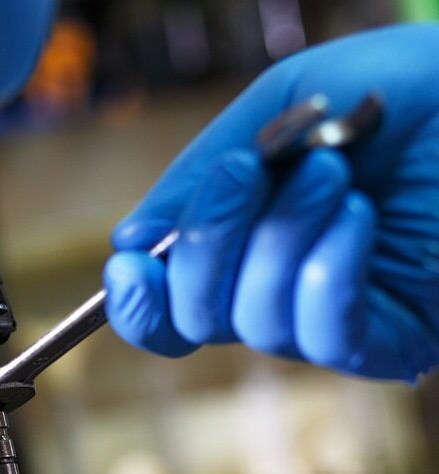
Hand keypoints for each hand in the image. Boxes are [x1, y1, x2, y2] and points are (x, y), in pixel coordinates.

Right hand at [104, 24, 438, 381]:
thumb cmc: (386, 92)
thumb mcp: (273, 111)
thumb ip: (196, 174)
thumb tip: (128, 243)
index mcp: (236, 250)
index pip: (166, 308)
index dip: (137, 298)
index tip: (131, 258)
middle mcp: (272, 293)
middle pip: (194, 318)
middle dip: (208, 242)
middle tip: (248, 169)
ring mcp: (328, 318)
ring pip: (256, 322)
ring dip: (280, 240)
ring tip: (328, 170)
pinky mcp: (389, 337)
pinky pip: (325, 335)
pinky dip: (326, 273)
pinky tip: (354, 214)